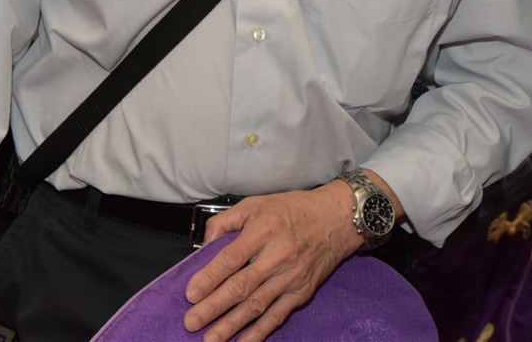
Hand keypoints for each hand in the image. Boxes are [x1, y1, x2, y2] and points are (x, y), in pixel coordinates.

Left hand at [182, 177, 384, 341]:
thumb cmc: (298, 209)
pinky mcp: (302, 292)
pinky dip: (259, 332)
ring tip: (211, 339)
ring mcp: (292, 276)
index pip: (233, 257)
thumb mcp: (259, 203)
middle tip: (191, 321)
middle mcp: (279, 254)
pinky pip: (277, 316)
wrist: (340, 218)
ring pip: (257, 305)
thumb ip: (228, 220)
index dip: (210, 277)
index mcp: (266, 229)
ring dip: (231, 325)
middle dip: (214, 307)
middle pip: (242, 285)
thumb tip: (206, 245)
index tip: (191, 293)